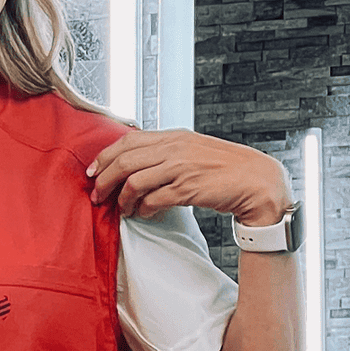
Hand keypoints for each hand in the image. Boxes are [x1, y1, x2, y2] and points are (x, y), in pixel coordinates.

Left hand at [86, 128, 293, 225]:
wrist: (257, 181)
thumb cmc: (224, 170)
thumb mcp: (192, 151)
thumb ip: (166, 153)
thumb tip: (137, 165)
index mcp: (174, 136)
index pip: (128, 141)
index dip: (105, 157)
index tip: (93, 172)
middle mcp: (175, 148)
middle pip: (125, 160)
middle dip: (104, 180)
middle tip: (98, 196)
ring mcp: (181, 167)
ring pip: (134, 181)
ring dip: (122, 199)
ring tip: (122, 210)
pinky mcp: (188, 188)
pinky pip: (153, 200)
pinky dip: (143, 210)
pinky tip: (144, 214)